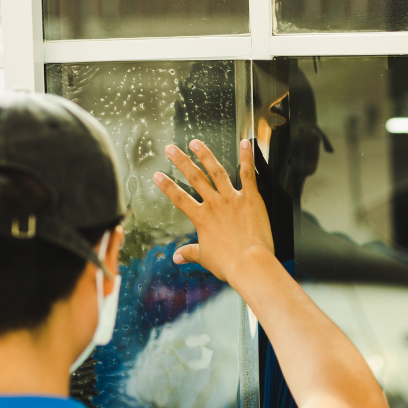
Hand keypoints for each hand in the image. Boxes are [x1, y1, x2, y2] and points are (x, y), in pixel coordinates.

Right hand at [153, 139, 273, 283]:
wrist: (250, 264)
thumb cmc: (229, 263)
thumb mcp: (205, 258)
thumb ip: (191, 253)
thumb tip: (177, 257)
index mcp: (201, 218)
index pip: (179, 198)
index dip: (167, 186)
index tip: (157, 175)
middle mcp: (214, 204)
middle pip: (194, 178)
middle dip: (181, 161)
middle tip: (171, 149)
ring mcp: (232, 198)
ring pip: (216, 171)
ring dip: (205, 155)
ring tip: (196, 143)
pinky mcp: (251, 198)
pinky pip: (248, 174)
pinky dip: (247, 158)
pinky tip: (245, 143)